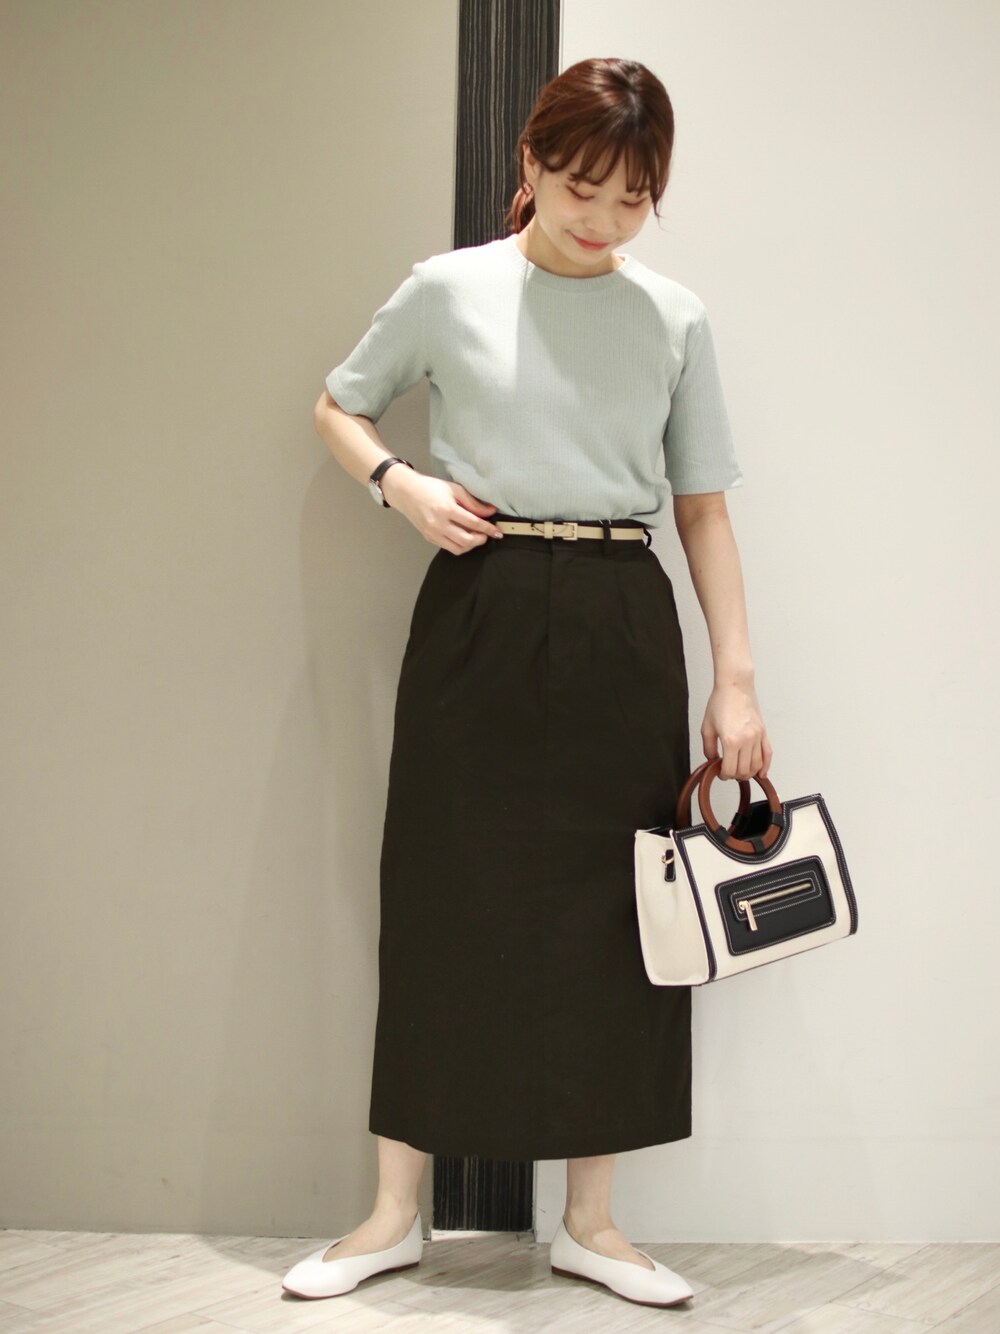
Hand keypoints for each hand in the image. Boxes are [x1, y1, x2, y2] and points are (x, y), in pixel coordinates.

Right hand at [380, 468, 503, 554]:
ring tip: (476, 536)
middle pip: (467, 540)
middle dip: (481, 539)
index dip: (488, 529)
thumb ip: (473, 503)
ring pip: (458, 549)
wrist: (406, 492)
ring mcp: (433, 533)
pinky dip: (459, 545)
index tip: (497, 532)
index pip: (473, 523)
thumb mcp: (455, 489)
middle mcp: (439, 524)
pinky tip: (463, 536)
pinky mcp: (429, 538)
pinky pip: (448, 548)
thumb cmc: (431, 488)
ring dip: (471, 545)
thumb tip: (491, 512)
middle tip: (487, 534)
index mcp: (447, 509)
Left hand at [701, 676, 771, 781]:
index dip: (723, 775)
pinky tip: (761, 773)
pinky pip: (767, 754)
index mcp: (731, 740)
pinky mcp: (764, 732)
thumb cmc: (720, 703)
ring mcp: (757, 737)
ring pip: (756, 765)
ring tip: (740, 772)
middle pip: (744, 770)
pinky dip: (765, 766)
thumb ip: (708, 748)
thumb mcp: (707, 727)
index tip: (720, 773)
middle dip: (735, 775)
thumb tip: (712, 761)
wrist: (735, 686)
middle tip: (728, 772)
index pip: (730, 769)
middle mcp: (747, 740)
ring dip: (748, 773)